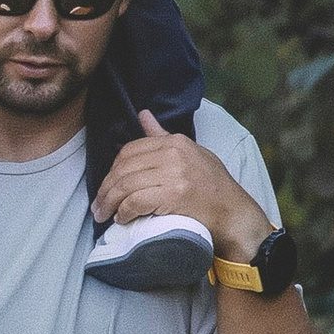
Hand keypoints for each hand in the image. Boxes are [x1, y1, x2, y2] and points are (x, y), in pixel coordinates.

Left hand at [92, 112, 270, 260]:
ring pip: (126, 185)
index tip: (107, 187)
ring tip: (104, 215)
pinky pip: (136, 201)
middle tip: (98, 206)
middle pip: (124, 168)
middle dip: (106, 189)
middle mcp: (174, 154)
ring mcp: (175, 174)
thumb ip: (163, 136)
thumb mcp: (191, 153)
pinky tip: (122, 219)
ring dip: (110, 203)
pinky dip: (124, 212)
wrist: (235, 214)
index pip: (130, 151)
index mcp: (175, 142)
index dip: (112, 170)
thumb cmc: (213, 187)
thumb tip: (143, 115)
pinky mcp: (175, 195)